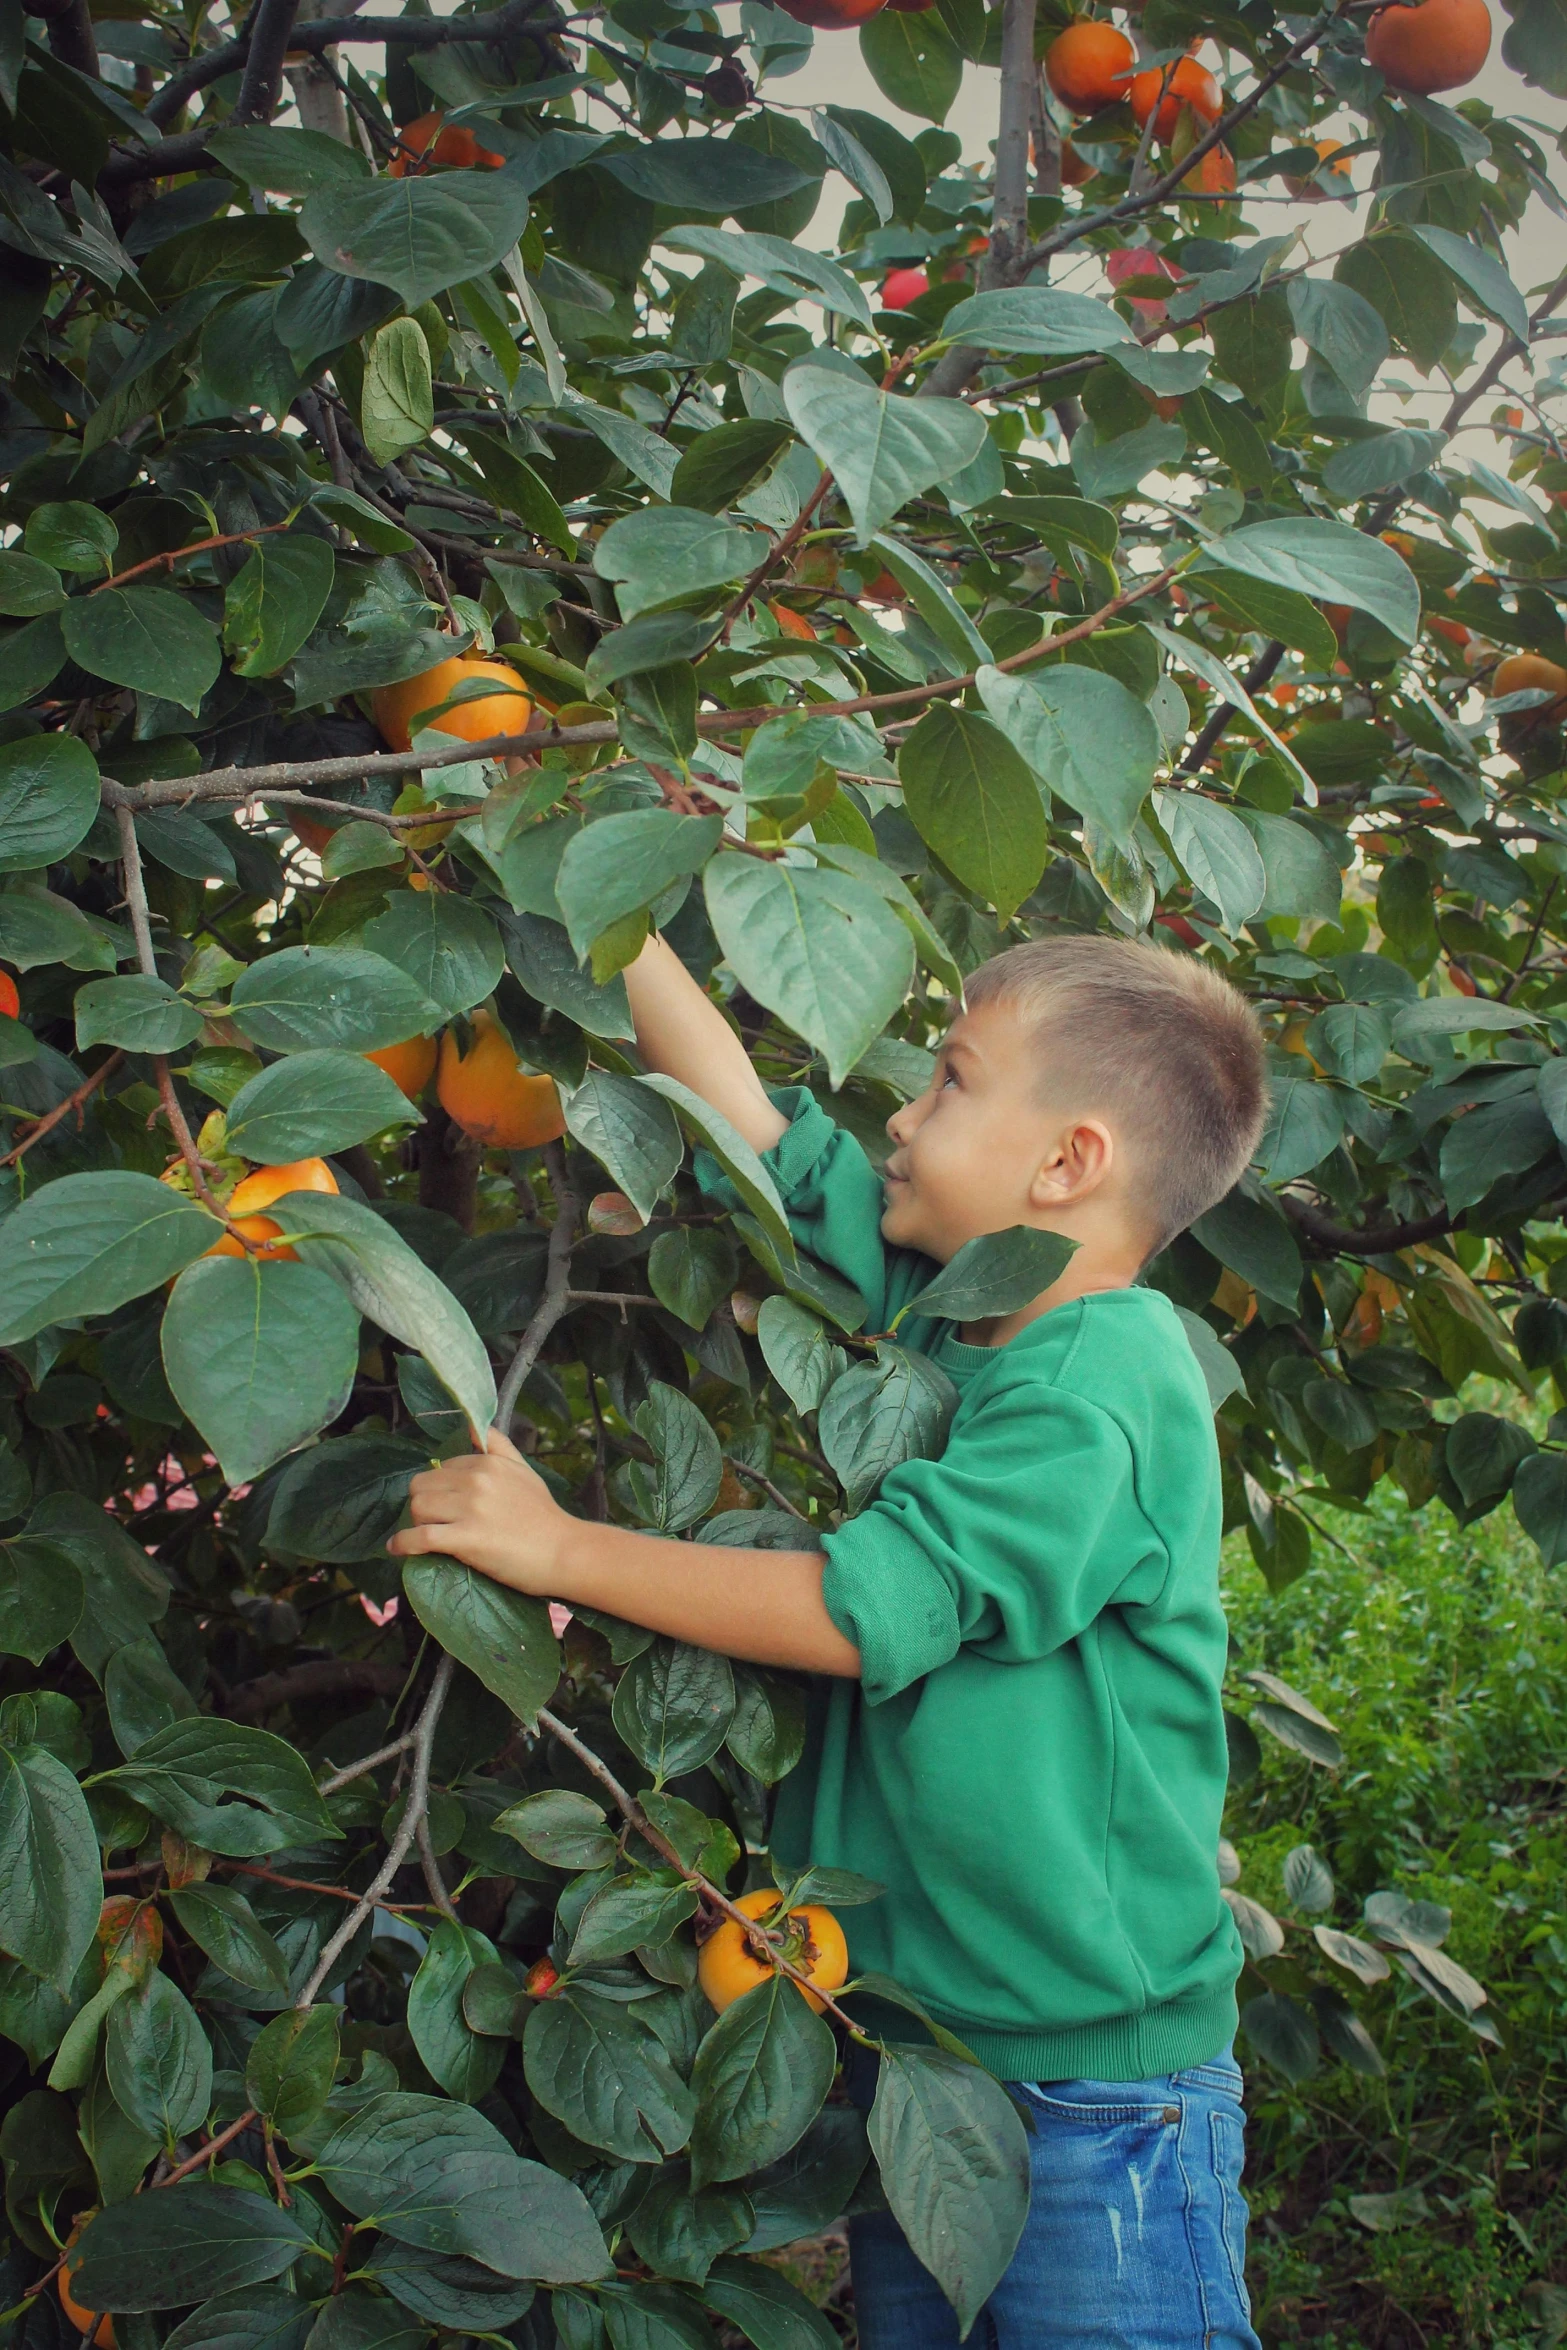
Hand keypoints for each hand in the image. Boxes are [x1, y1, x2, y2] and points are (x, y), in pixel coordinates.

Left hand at [387, 1427, 569, 1594]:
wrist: (563, 1552)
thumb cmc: (544, 1515)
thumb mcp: (524, 1469)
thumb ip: (498, 1445)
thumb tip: (474, 1425)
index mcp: (487, 1462)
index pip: (440, 1468)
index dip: (439, 1488)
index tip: (446, 1506)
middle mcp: (476, 1480)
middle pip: (421, 1486)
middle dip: (423, 1504)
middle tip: (436, 1522)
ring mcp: (470, 1509)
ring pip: (418, 1508)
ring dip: (416, 1524)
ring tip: (427, 1537)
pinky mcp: (466, 1539)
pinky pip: (419, 1537)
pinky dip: (403, 1544)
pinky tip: (398, 1549)